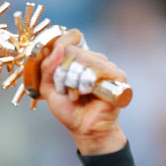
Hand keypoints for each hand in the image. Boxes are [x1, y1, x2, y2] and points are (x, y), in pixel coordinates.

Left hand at [39, 29, 127, 154]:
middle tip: (65, 89)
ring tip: (76, 95)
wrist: (83, 129)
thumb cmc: (69, 109)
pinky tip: (86, 94)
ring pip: (84, 59)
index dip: (62, 43)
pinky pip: (97, 70)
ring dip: (73, 81)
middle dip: (62, 73)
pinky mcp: (117, 76)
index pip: (73, 36)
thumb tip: (59, 47)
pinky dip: (85, 84)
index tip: (54, 60)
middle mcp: (94, 59)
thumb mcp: (49, 87)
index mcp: (79, 59)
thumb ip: (48, 67)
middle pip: (72, 50)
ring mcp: (107, 67)